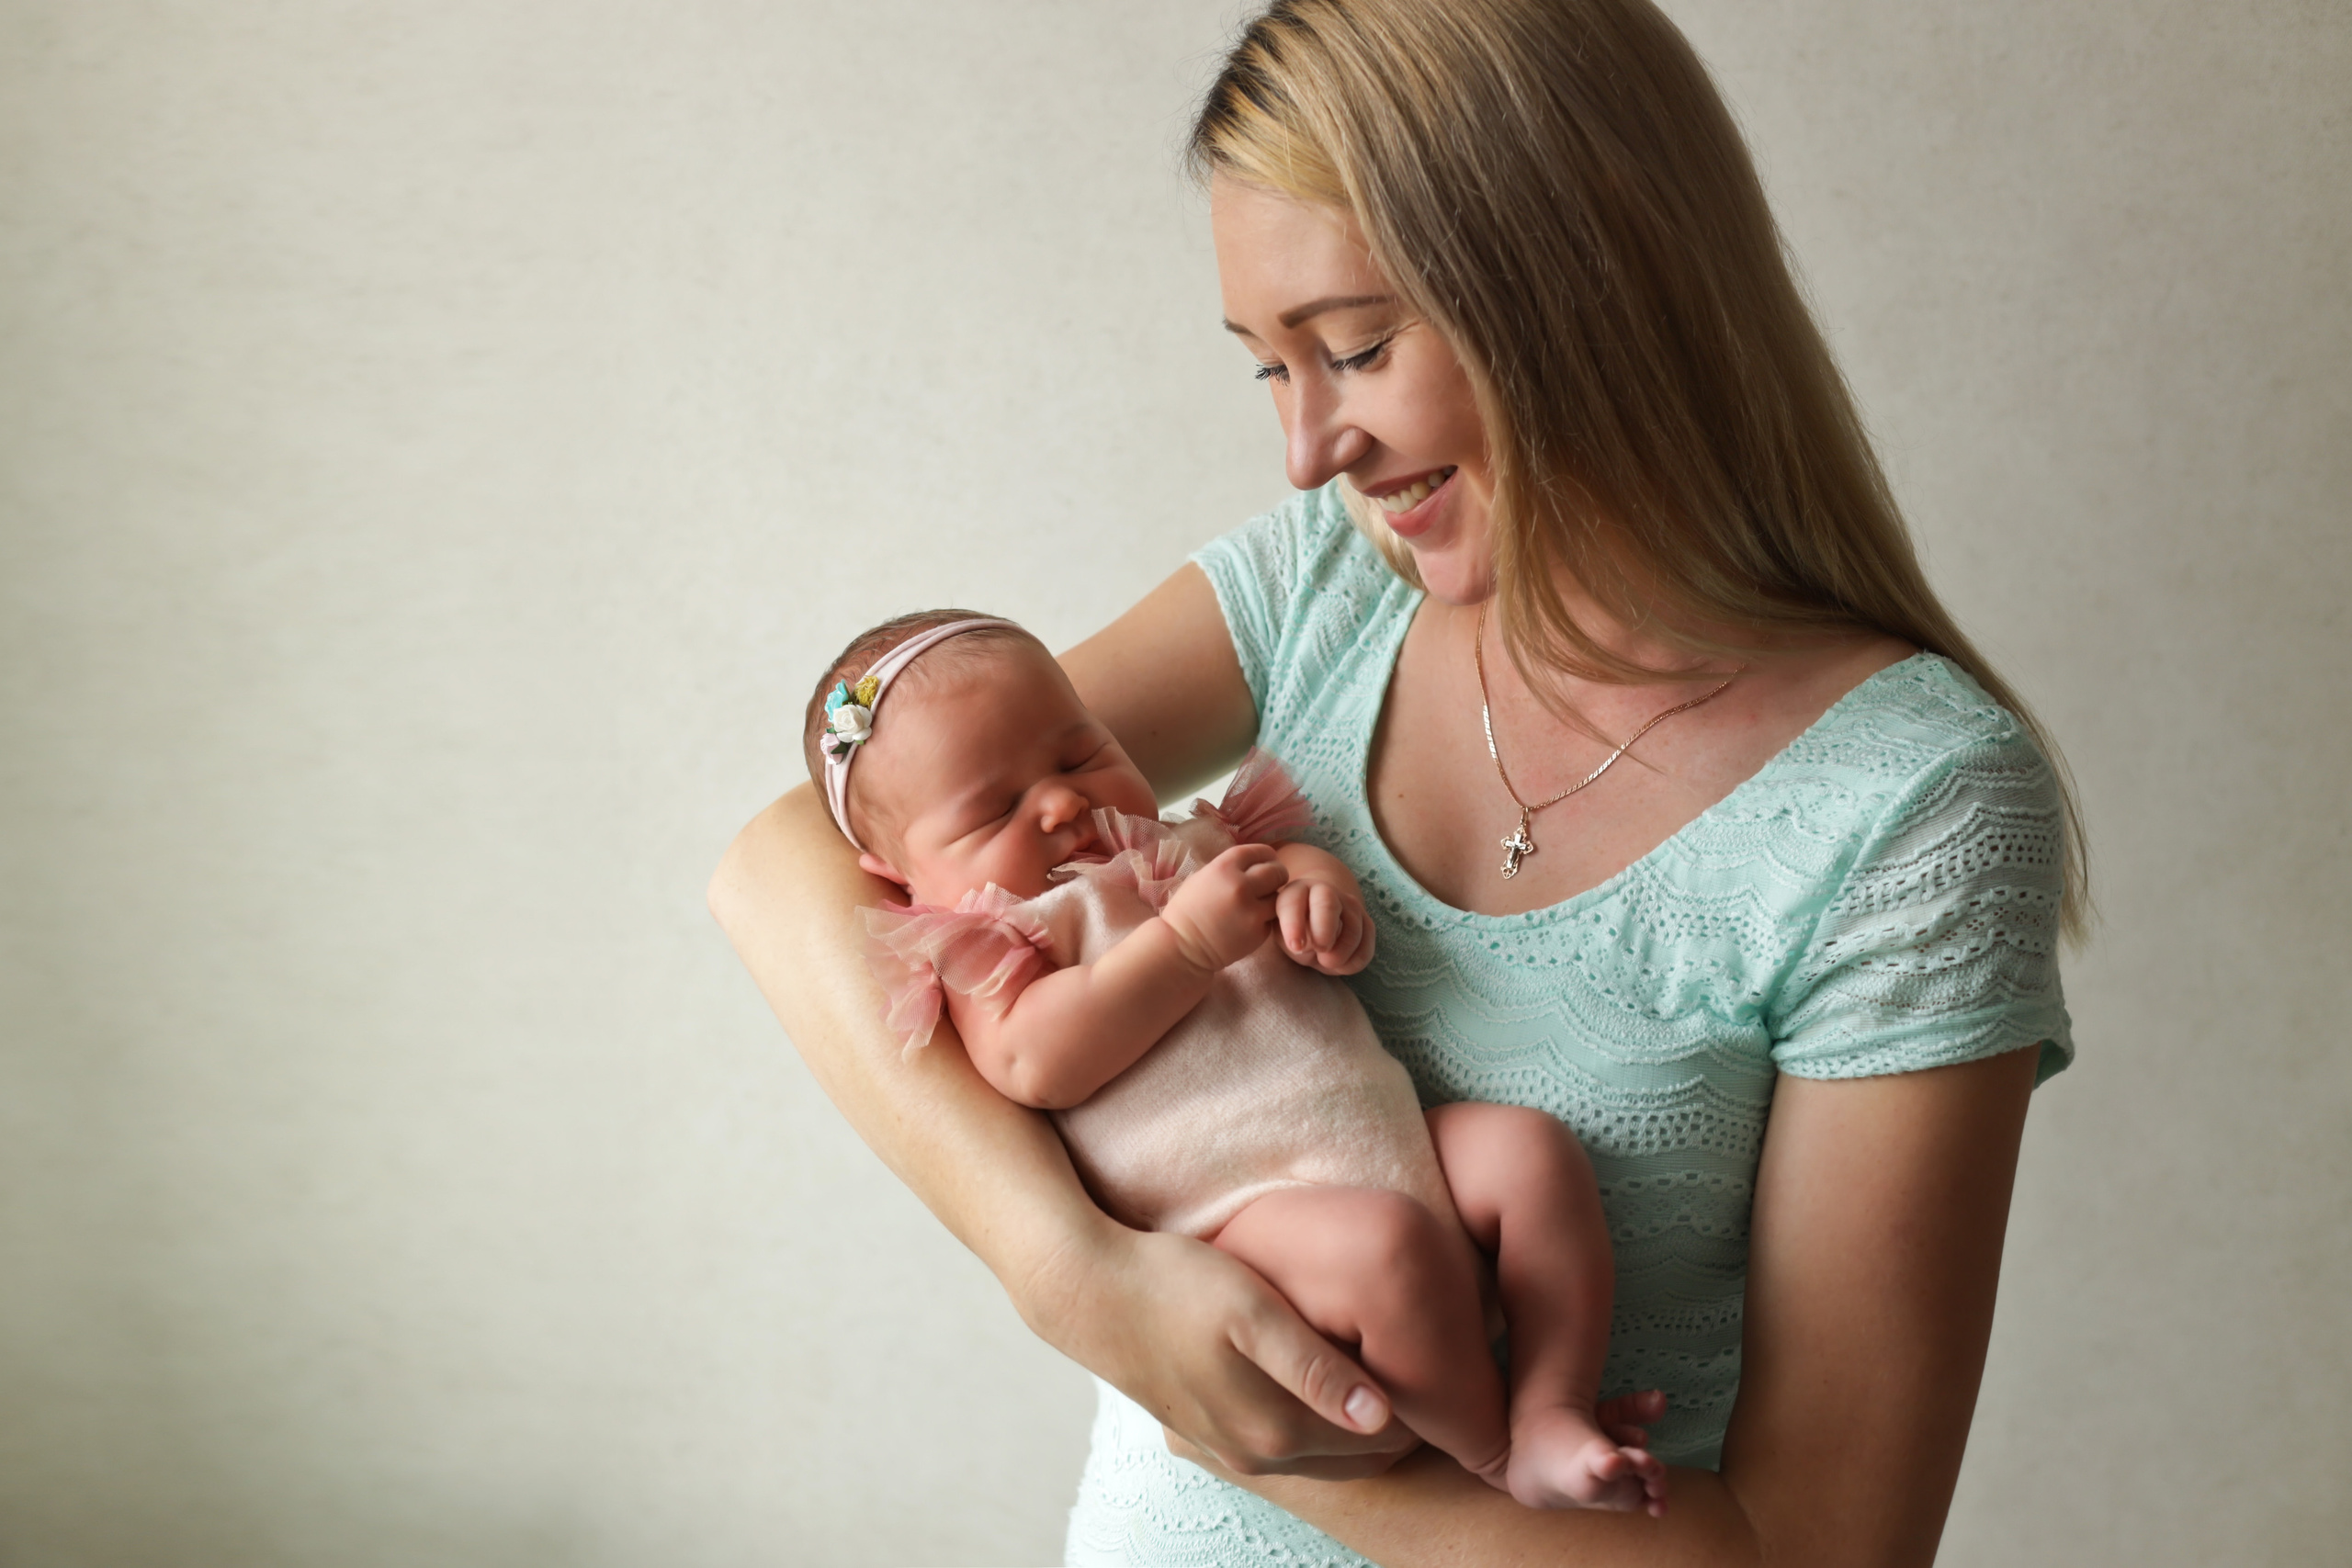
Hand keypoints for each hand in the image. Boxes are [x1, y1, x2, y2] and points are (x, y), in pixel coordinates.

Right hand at [1025, 1222, 1421, 1479]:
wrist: (1089, 1293)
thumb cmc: (1175, 1285)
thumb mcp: (1251, 1312)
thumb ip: (1315, 1366)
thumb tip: (1381, 1413)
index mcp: (1275, 1428)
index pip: (1385, 1439)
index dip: (1424, 1404)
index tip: (1448, 1356)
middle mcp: (1258, 1454)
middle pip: (1361, 1455)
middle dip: (1401, 1420)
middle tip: (1430, 1359)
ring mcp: (1231, 1448)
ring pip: (1327, 1452)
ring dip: (1360, 1421)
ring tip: (1385, 1360)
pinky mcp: (1212, 1432)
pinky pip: (1290, 1442)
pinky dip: (1320, 1420)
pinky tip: (1327, 1375)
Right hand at [1160, 844, 1287, 972]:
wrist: (1181, 946)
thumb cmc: (1186, 911)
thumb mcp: (1202, 877)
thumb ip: (1229, 869)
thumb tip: (1252, 864)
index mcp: (1224, 867)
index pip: (1260, 851)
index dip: (1266, 856)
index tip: (1267, 861)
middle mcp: (1240, 885)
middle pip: (1277, 872)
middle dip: (1276, 876)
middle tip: (1270, 883)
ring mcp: (1251, 911)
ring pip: (1279, 897)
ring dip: (1272, 899)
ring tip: (1259, 904)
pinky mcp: (1258, 932)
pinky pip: (1271, 919)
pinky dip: (1265, 920)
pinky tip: (1249, 922)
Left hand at [1276, 874, 1374, 975]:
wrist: (1316, 928)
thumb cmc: (1294, 932)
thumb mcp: (1282, 936)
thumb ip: (1288, 937)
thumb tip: (1305, 944)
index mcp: (1296, 892)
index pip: (1293, 903)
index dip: (1294, 925)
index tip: (1296, 947)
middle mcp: (1325, 892)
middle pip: (1328, 905)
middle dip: (1324, 930)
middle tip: (1319, 949)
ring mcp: (1349, 905)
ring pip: (1352, 929)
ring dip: (1340, 953)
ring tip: (1325, 962)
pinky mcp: (1366, 922)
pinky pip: (1366, 946)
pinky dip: (1354, 962)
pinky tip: (1340, 965)